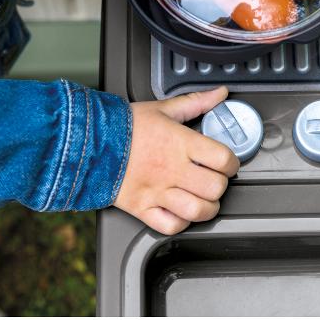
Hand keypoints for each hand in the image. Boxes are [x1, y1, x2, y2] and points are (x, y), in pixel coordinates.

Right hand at [114, 86, 239, 234]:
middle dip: (220, 186)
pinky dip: (180, 223)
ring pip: (197, 211)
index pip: (223, 159)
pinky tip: (180, 211)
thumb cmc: (123, 126)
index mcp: (180, 143)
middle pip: (215, 188)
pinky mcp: (141, 208)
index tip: (227, 163)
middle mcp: (172, 169)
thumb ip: (195, 102)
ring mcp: (157, 191)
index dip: (232, 163)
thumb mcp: (162, 108)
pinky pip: (170, 226)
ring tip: (203, 200)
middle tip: (214, 180)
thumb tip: (219, 94)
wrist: (87, 141)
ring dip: (206, 208)